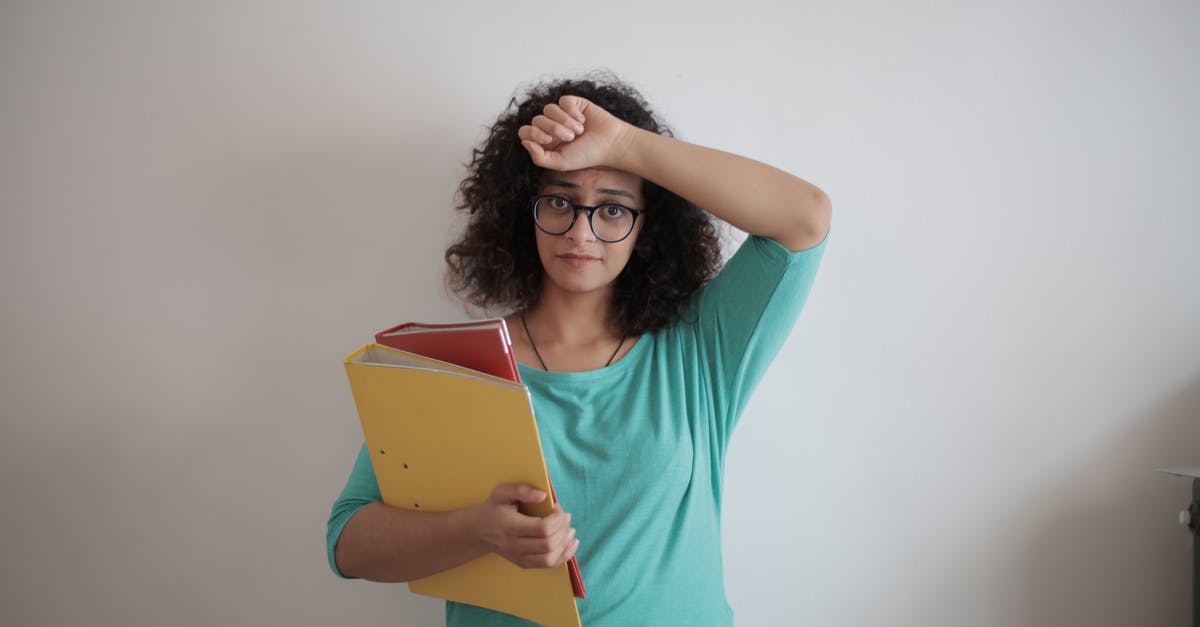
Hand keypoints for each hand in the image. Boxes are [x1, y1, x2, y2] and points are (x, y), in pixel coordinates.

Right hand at [470, 483, 579, 568]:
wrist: (478, 531)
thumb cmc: (493, 508)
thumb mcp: (502, 492)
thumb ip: (521, 490)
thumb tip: (544, 496)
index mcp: (511, 527)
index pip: (543, 529)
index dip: (558, 519)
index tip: (559, 508)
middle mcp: (515, 546)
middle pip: (549, 544)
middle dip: (563, 529)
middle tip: (566, 517)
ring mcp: (519, 558)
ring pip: (550, 558)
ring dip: (565, 544)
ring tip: (570, 530)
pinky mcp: (524, 564)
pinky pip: (548, 565)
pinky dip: (563, 556)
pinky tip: (570, 544)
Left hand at [518, 96, 633, 170]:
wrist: (609, 143)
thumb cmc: (587, 155)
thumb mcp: (560, 162)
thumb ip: (539, 157)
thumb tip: (524, 142)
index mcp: (545, 142)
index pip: (525, 132)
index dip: (533, 133)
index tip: (548, 140)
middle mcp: (551, 127)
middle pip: (537, 119)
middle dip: (553, 128)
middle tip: (570, 137)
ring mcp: (561, 114)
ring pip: (548, 108)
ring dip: (564, 121)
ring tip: (579, 130)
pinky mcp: (573, 103)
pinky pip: (563, 101)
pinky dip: (572, 111)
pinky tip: (583, 120)